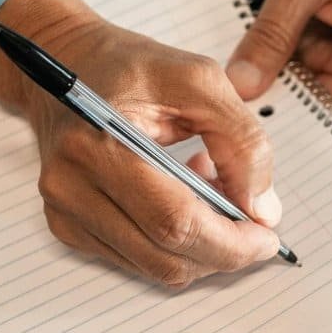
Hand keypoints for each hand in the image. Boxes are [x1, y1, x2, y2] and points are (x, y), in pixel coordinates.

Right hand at [0, 0, 281, 287]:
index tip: (267, 237)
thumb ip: (242, 141)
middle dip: (223, 254)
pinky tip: (181, 202)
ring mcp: (64, 210)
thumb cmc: (128, 66)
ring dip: (199, 249)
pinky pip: (136, 261)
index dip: (229, 242)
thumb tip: (263, 209)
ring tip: (212, 198)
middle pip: (164, 256)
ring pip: (153, 268)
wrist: (66, 64)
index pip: (173, 221)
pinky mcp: (66, 225)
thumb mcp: (199, 81)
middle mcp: (71, 184)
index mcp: (99, 143)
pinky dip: (172, 246)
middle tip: (256, 232)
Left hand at [227, 0, 331, 143]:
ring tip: (242, 95)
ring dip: (280, 91)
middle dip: (295, 120)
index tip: (316, 175)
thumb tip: (245, 88)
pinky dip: (275, 67)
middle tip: (249, 139)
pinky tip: (246, 68)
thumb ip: (272, 34)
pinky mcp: (327, 37)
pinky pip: (298, 66)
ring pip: (310, 89)